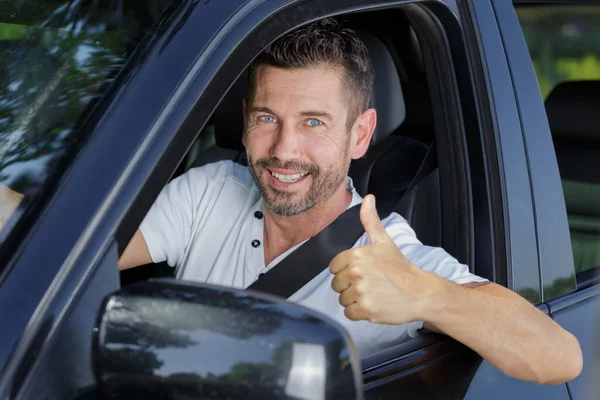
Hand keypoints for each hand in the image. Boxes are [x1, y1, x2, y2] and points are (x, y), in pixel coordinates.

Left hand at [329, 194, 441, 324]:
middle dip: (350, 286)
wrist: (420, 292)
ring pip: (342, 299)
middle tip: (370, 284)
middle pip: (336, 285)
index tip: (363, 273)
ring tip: (373, 294)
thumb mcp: (384, 241)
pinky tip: (373, 305)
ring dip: (355, 300)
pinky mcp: (365, 309)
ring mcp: (361, 291)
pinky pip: (349, 313)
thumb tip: (368, 198)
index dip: (346, 271)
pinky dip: (359, 313)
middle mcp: (356, 272)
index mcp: (357, 254)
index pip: (334, 268)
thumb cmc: (401, 268)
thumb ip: (370, 220)